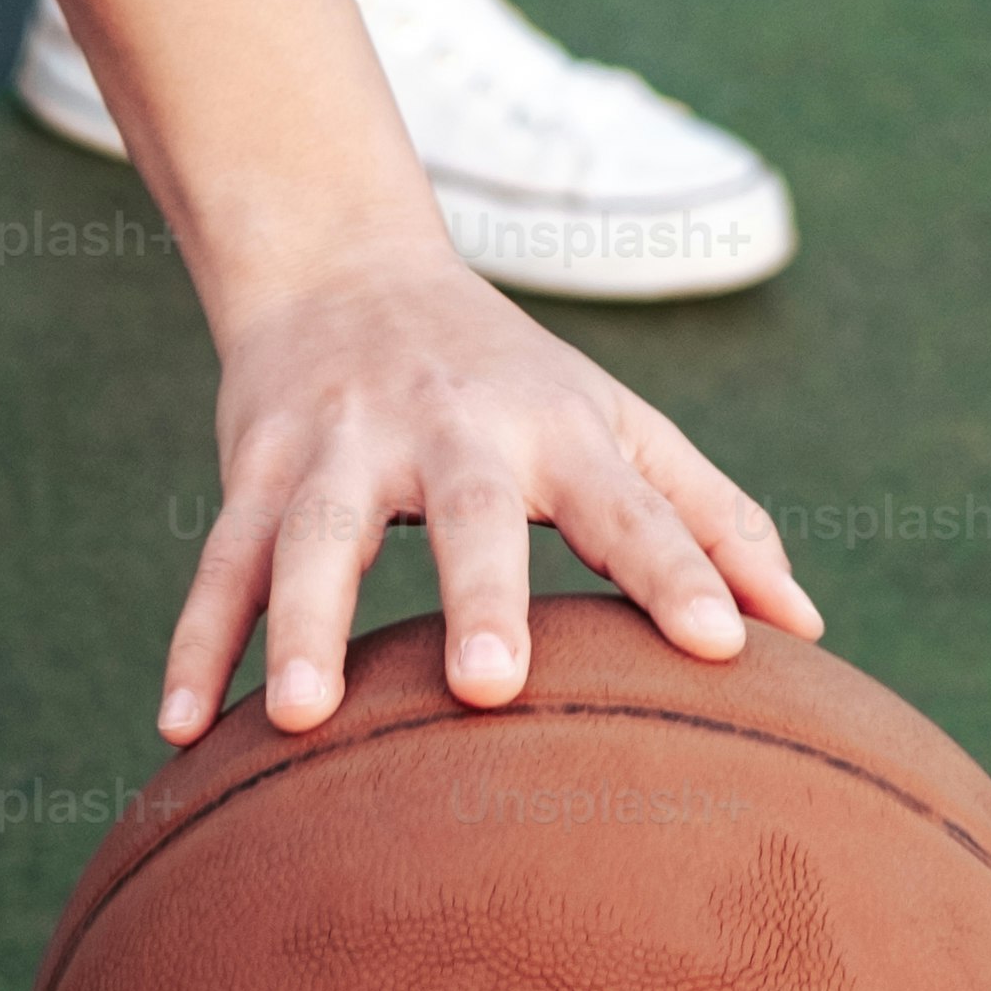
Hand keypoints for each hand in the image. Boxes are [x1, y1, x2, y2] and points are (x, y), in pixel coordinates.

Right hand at [169, 247, 819, 741]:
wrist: (340, 261)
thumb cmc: (510, 376)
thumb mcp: (617, 423)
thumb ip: (712, 518)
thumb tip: (808, 624)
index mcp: (559, 428)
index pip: (634, 505)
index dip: (681, 571)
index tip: (725, 648)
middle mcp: (450, 429)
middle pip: (466, 514)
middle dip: (477, 594)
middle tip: (488, 687)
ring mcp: (340, 446)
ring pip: (312, 537)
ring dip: (304, 624)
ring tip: (303, 718)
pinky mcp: (255, 465)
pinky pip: (218, 561)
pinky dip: (196, 642)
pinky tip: (182, 730)